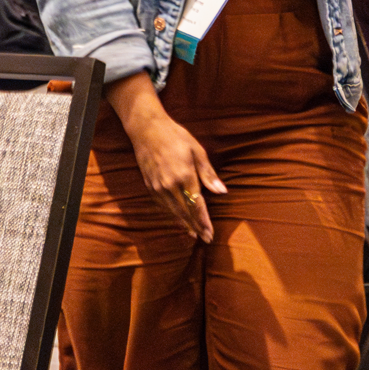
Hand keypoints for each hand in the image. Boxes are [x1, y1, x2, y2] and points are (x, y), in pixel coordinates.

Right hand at [122, 104, 225, 242]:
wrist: (147, 130)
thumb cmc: (176, 136)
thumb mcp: (197, 151)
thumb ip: (208, 174)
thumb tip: (222, 191)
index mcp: (184, 176)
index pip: (197, 205)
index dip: (204, 222)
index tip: (210, 234)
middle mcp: (170, 185)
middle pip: (185, 212)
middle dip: (196, 227)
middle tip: (206, 239)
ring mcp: (158, 187)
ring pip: (173, 212)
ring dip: (184, 224)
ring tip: (194, 234)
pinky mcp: (150, 187)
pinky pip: (163, 206)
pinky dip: (172, 215)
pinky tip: (179, 219)